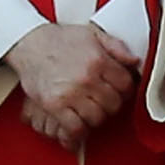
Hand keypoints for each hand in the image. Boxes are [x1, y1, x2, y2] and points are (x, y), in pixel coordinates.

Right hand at [8, 18, 129, 147]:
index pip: (126, 85)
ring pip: (97, 118)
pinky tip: (78, 123)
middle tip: (102, 100)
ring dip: (95, 116)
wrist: (30, 43)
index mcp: (98, 61)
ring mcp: (70, 93)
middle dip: (110, 104)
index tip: (118, 92)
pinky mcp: (54, 105)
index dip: (125, 90)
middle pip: (113, 104)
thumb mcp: (93, 34)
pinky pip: (75, 128)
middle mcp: (86, 78)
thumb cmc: (60, 40)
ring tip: (89, 109)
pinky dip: (79, 130)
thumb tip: (134, 61)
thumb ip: (117, 47)